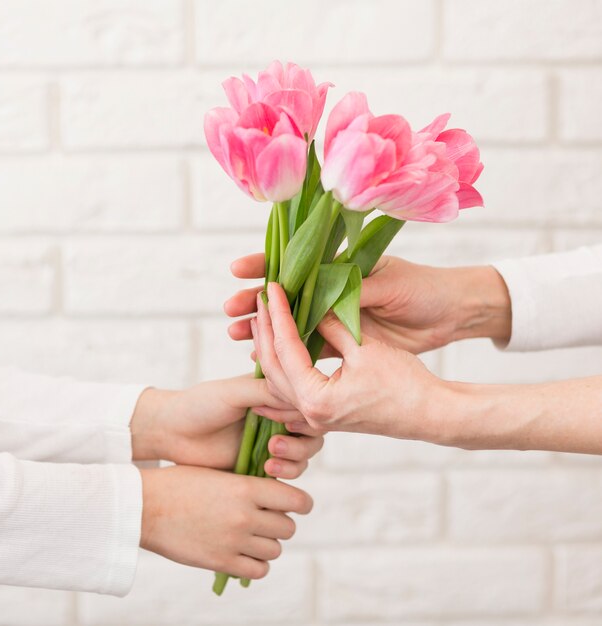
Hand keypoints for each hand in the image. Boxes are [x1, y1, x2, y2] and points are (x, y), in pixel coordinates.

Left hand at [131, 375, 323, 478]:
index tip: (284, 420)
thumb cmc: (199, 405)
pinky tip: (266, 469)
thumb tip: (299, 397)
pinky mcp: (263, 464)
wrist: (172, 433)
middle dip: (302, 441)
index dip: (303, 413)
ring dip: (296, 457)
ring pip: (305, 452)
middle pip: (313, 430)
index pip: (306, 402)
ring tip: (270, 460)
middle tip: (276, 444)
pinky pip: (289, 471)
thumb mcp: (233, 392)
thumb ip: (266, 391)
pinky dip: (286, 472)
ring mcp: (272, 440)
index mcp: (273, 393)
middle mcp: (278, 416)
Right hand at [140, 465, 312, 578]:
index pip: (297, 500)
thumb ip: (249, 484)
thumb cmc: (181, 483)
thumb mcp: (220, 473)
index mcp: (247, 488)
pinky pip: (258, 569)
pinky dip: (256, 563)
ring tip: (252, 536)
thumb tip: (277, 494)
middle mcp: (246, 515)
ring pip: (275, 550)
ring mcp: (234, 540)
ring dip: (268, 543)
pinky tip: (244, 553)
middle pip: (288, 527)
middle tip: (267, 520)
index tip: (299, 505)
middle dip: (281, 523)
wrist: (146, 505)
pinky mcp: (221, 562)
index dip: (302, 504)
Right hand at [225, 253, 511, 353]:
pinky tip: (267, 359)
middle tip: (231, 310)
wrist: (452, 314)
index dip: (266, 265)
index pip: (296, 264)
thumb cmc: (424, 289)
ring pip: (294, 325)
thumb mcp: (387, 285)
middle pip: (287, 297)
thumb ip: (353, 294)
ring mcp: (338, 318)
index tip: (239, 270)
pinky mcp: (347, 343)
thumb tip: (317, 304)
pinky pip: (313, 348)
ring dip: (267, 331)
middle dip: (258, 303)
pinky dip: (291, 353)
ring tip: (238, 336)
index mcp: (341, 267)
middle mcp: (333, 291)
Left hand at [250, 283, 449, 441]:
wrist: (431, 414)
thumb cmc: (405, 384)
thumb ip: (333, 327)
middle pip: (273, 368)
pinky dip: (278, 375)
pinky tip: (268, 364)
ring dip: (268, 352)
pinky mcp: (326, 416)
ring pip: (278, 383)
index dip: (278, 314)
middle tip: (260, 301)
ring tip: (261, 323)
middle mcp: (310, 413)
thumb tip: (313, 305)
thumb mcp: (365, 349)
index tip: (271, 289)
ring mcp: (317, 418)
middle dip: (265, 331)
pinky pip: (290, 395)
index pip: (285, 348)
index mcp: (316, 398)